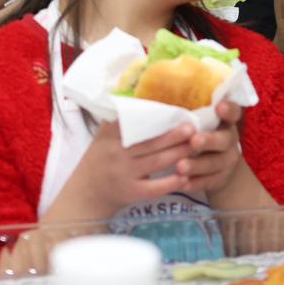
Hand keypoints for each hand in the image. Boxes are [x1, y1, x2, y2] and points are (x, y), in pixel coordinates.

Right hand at [44, 121, 197, 222]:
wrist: (87, 192)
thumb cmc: (102, 157)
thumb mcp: (104, 135)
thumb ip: (121, 119)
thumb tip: (142, 93)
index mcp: (112, 135)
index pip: (137, 124)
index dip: (158, 118)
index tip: (177, 111)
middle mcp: (117, 154)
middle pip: (151, 143)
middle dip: (174, 136)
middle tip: (193, 128)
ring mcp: (124, 174)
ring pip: (156, 162)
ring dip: (178, 154)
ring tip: (196, 146)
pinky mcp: (131, 192)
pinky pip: (155, 188)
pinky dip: (171, 182)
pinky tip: (186, 177)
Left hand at [181, 101, 247, 196]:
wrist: (213, 164)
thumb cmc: (196, 132)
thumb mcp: (195, 120)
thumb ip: (186, 110)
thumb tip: (159, 88)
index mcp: (224, 120)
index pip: (234, 111)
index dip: (229, 109)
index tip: (219, 106)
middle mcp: (229, 139)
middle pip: (225, 139)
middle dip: (209, 140)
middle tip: (194, 141)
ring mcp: (227, 160)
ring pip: (215, 163)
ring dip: (198, 165)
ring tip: (180, 167)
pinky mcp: (221, 178)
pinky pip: (209, 181)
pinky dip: (196, 182)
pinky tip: (182, 182)